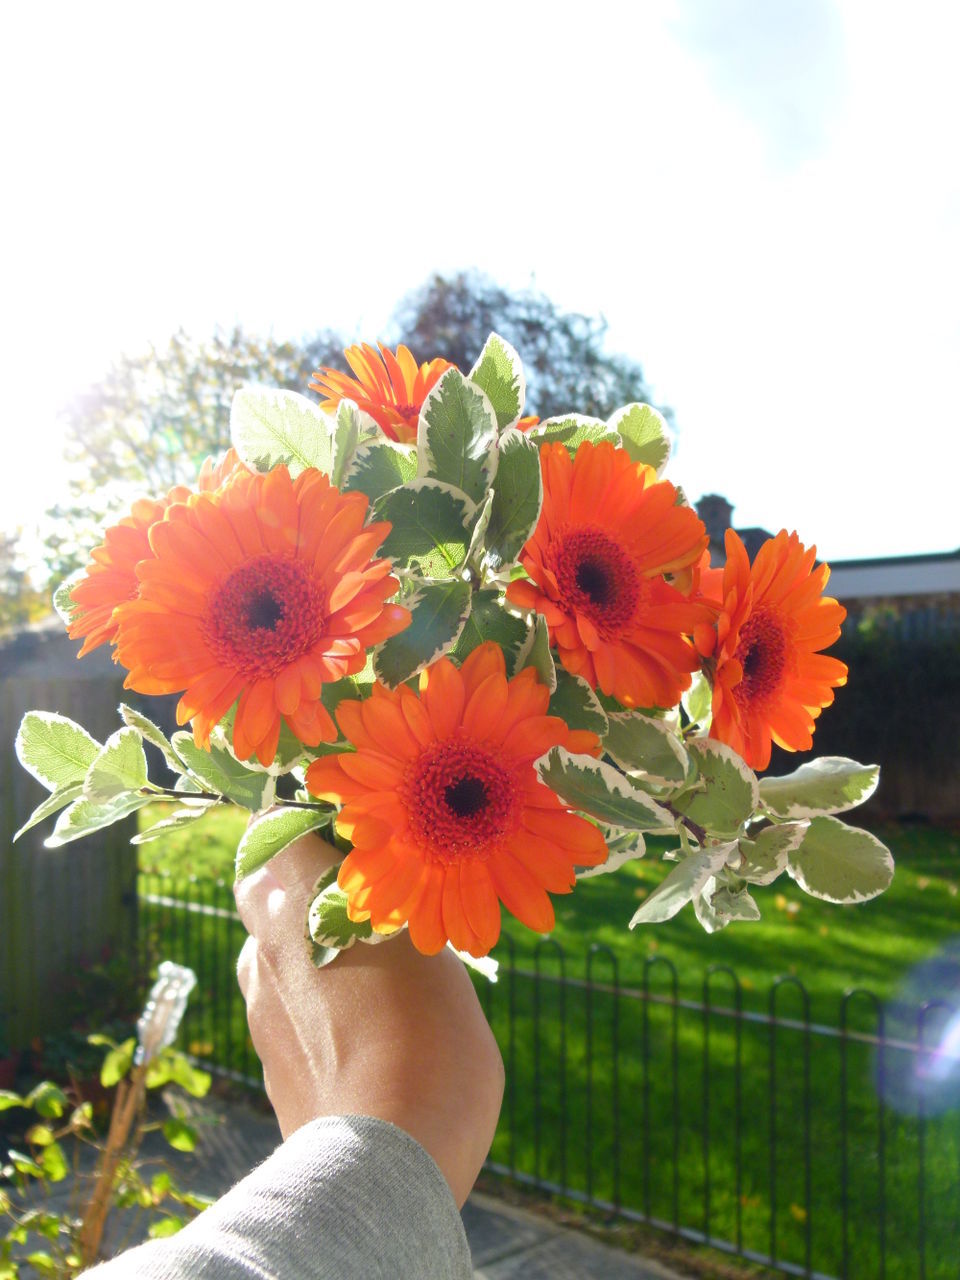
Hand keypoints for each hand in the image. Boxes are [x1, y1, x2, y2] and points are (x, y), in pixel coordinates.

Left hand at [235, 833, 503, 1207]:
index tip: (349, 834)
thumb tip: (383, 902)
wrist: (386, 1158)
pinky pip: (281, 1000)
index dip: (304, 822)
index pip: (274, 825)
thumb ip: (395, 915)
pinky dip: (309, 998)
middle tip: (359, 894)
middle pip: (262, 881)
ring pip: (270, 944)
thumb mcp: (434, 955)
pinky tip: (360, 1025)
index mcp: (303, 896)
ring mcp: (258, 1000)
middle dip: (297, 877)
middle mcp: (268, 940)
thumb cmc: (430, 1040)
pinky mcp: (263, 1052)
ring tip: (371, 968)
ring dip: (305, 941)